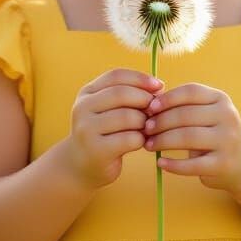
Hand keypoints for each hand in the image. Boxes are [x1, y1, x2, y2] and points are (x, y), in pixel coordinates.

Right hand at [64, 67, 164, 189]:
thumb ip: (129, 95)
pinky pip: (129, 139)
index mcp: (87, 93)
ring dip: (144, 122)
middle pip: (122, 94)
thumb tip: (159, 87)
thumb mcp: (110, 109)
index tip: (159, 86)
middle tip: (155, 111)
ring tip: (146, 128)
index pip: (116, 75)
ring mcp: (87, 129)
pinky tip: (139, 143)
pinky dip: (140, 140)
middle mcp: (82, 108)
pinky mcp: (97, 150)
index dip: (140, 78)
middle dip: (144, 100)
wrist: (81, 165)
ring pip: (127, 117)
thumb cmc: (105, 133)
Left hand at [141, 82, 240, 191]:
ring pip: (187, 137)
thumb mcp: (207, 113)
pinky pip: (192, 164)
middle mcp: (227, 117)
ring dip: (163, 141)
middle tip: (145, 128)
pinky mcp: (223, 164)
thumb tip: (149, 106)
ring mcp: (227, 141)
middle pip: (186, 115)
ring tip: (148, 145)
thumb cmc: (215, 133)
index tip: (150, 107)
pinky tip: (160, 163)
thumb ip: (184, 107)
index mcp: (221, 99)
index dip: (168, 98)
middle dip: (161, 122)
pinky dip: (173, 164)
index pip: (190, 92)